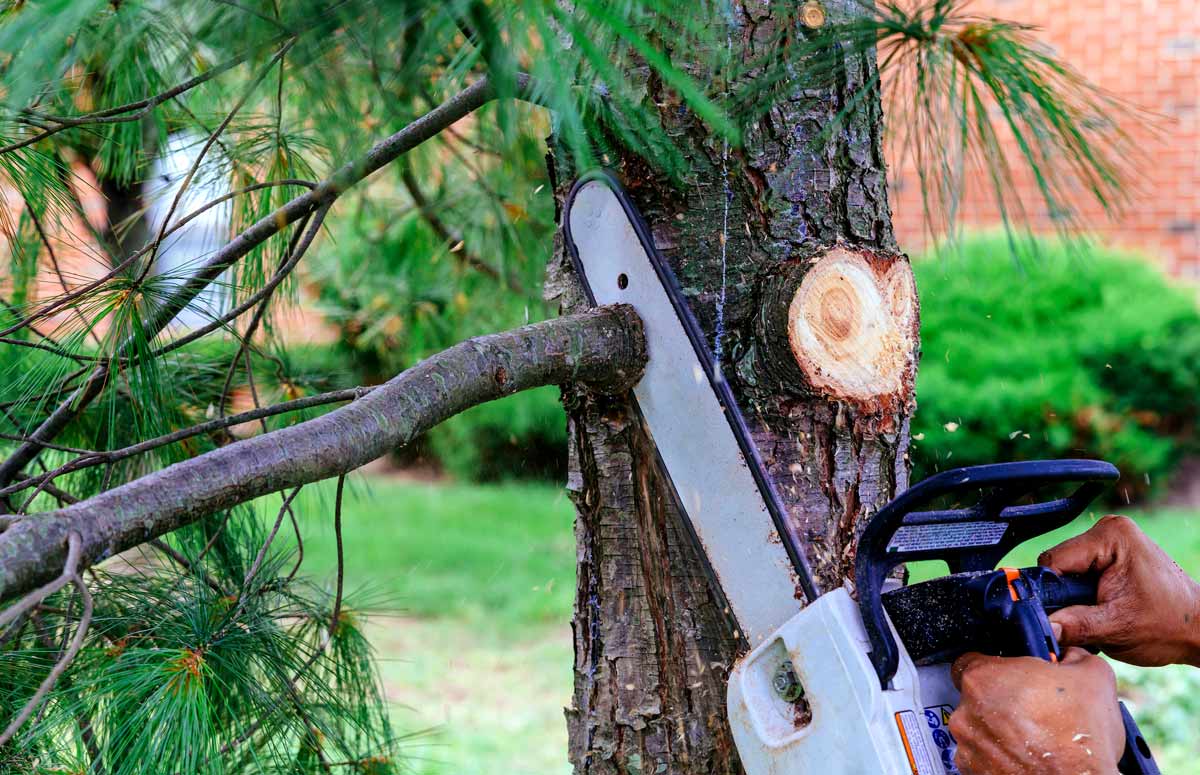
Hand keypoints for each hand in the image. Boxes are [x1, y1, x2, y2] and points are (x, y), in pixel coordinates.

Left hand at [950, 648, 1123, 774]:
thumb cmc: (1080, 740)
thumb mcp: (1093, 676)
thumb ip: (1073, 656)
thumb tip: (1070, 656)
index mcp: (984, 677)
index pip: (973, 660)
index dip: (997, 667)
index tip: (1015, 676)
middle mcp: (965, 710)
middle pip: (977, 696)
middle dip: (1001, 700)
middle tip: (1032, 708)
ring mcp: (967, 744)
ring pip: (979, 727)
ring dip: (1000, 729)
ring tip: (1034, 736)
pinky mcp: (973, 770)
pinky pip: (982, 755)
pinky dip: (1000, 755)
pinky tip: (1026, 756)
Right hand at [1039, 515, 1199, 666]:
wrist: (1198, 628)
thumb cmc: (1170, 624)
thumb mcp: (1117, 628)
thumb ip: (1076, 625)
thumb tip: (1044, 628)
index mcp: (1111, 536)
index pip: (1053, 560)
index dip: (1052, 592)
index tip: (1062, 616)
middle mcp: (1108, 530)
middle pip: (1058, 566)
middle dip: (1067, 597)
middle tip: (1088, 619)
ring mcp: (1110, 541)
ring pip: (1066, 572)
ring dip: (1074, 598)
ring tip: (1098, 615)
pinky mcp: (1110, 554)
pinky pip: (1078, 573)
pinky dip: (1083, 594)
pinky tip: (1101, 608)